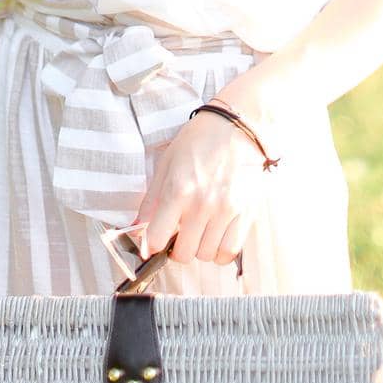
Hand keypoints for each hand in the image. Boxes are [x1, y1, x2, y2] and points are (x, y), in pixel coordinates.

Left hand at [130, 105, 266, 267]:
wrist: (235, 126)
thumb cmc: (199, 141)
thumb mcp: (167, 163)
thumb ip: (152, 199)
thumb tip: (136, 227)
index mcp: (178, 189)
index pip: (157, 239)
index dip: (153, 245)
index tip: (156, 241)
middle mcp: (202, 204)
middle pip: (183, 254)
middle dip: (177, 248)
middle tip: (181, 233)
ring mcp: (225, 210)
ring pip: (206, 255)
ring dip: (199, 248)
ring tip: (200, 230)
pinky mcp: (246, 213)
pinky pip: (229, 251)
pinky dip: (220, 251)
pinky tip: (216, 236)